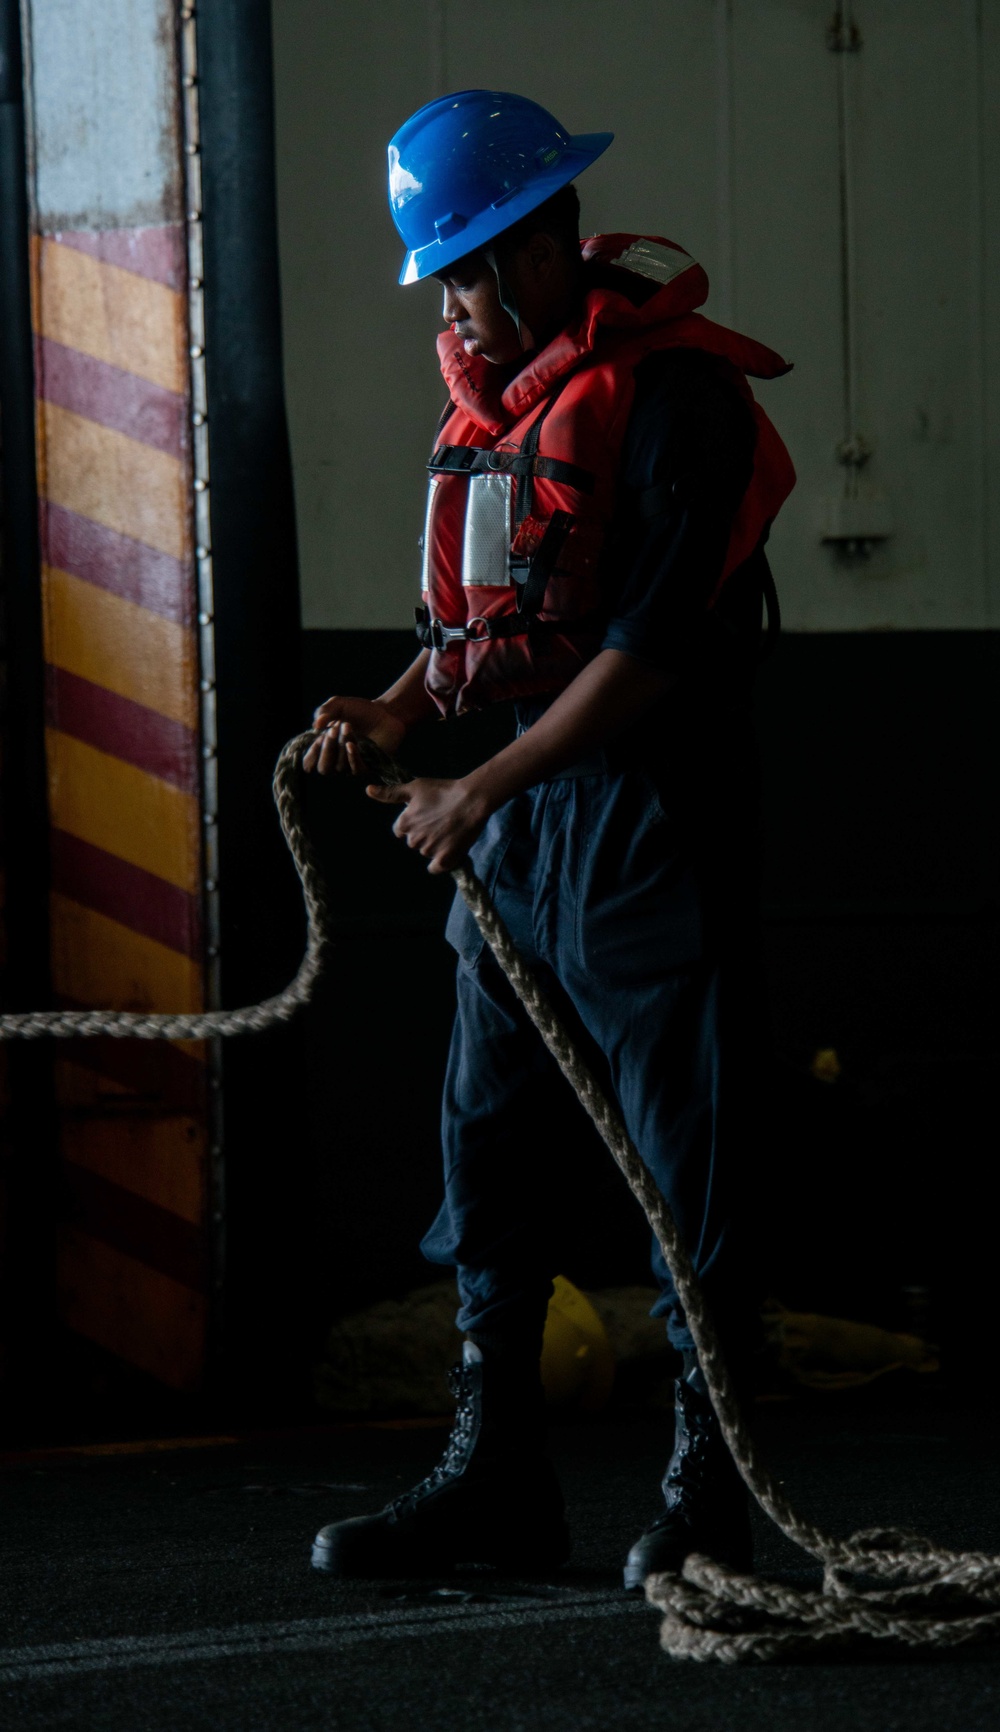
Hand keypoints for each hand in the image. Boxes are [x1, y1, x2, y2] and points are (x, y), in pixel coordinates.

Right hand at [303, 695, 407, 774]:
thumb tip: (315, 726)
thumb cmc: (360, 710)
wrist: (385, 712)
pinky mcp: (368, 767)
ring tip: (348, 726)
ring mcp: (352, 765)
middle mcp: (337, 760)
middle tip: (333, 731)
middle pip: (324, 768)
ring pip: (340, 766)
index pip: (310, 763)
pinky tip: (352, 744)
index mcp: (325, 748)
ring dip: (342, 744)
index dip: (311, 754)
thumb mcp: (338, 705)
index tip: (319, 737)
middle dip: (326, 750)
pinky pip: (356, 769)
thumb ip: (323, 711)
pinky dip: (352, 757)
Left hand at [367, 777, 490, 873]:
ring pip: (427, 852)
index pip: (400, 831)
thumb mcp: (414, 787)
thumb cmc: (443, 790)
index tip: (426, 815)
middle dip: (423, 834)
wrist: (471, 800)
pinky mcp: (445, 859)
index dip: (413, 822)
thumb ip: (390, 793)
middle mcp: (413, 840)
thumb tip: (367, 790)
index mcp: (404, 824)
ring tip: (449, 830)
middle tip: (440, 821)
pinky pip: (436, 868)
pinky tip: (449, 849)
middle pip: (414, 842)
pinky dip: (441, 862)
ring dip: (434, 845)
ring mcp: (429, 851)